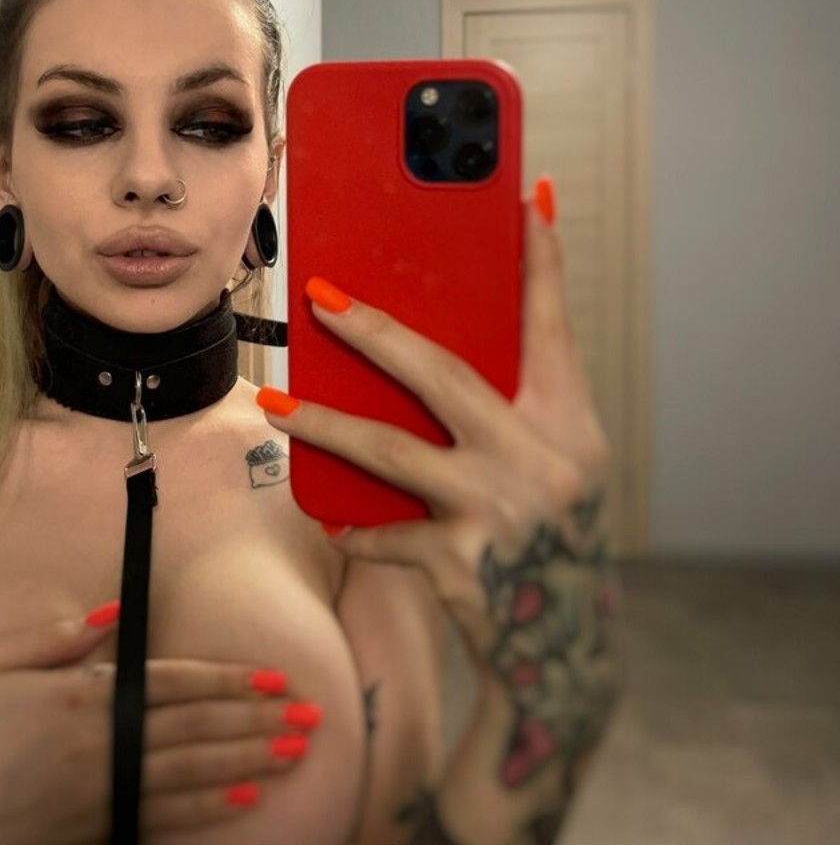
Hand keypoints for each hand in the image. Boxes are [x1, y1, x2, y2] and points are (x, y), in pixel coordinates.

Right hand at [0, 613, 321, 844]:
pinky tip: (247, 798)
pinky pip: (165, 815)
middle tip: (310, 713)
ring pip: (192, 771)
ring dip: (250, 759)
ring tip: (296, 752)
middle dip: (257, 719)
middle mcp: (102, 741)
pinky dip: (210, 807)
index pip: (172, 682)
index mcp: (83, 695)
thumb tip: (111, 614)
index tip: (271, 676)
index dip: (226, 679)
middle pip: (196, 727)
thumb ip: (58, 637)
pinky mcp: (96, 825)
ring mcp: (102, 788)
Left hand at [258, 183, 623, 785]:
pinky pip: (386, 534)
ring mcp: (498, 511)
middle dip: (376, 332)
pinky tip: (329, 517)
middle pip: (442, 375)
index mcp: (569, 423)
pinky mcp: (461, 565)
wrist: (566, 647)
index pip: (550, 324)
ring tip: (275, 402)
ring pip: (390, 453)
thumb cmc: (553, 536)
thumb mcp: (557, 464)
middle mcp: (540, 459)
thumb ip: (514, 408)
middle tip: (319, 298)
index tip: (525, 197)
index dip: (539, 260)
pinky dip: (357, 526)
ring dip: (325, 424)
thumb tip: (434, 344)